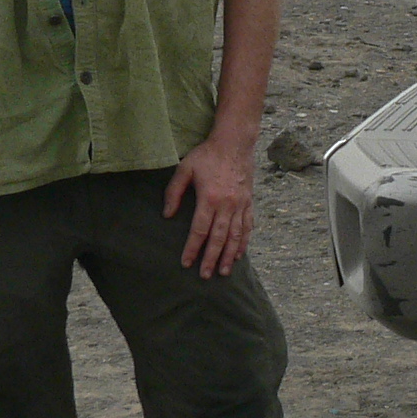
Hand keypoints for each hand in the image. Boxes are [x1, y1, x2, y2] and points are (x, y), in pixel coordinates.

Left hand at [163, 134, 255, 278]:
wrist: (235, 142)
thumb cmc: (207, 154)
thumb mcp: (184, 168)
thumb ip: (174, 192)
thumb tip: (167, 215)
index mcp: (210, 198)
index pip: (199, 230)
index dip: (192, 248)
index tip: (186, 263)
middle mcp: (227, 205)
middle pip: (218, 238)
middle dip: (211, 259)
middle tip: (205, 276)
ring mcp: (240, 204)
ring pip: (235, 236)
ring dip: (229, 256)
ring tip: (224, 272)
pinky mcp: (249, 202)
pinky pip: (248, 226)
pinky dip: (244, 242)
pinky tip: (239, 254)